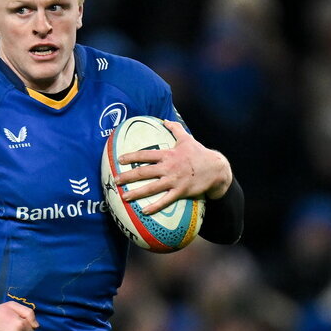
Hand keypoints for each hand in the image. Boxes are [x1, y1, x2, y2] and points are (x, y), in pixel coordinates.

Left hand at [115, 120, 231, 214]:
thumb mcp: (187, 139)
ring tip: (124, 197)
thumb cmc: (199, 153)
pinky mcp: (181, 191)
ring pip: (151, 187)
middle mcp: (169, 167)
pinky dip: (154, 206)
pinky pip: (165, 200)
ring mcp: (174, 180)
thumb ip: (175, 129)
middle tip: (115, 181)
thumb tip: (166, 119)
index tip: (119, 160)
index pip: (146, 154)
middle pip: (144, 172)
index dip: (131, 156)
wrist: (216, 168)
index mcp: (168, 154)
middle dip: (128, 176)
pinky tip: (144, 211)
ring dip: (136, 193)